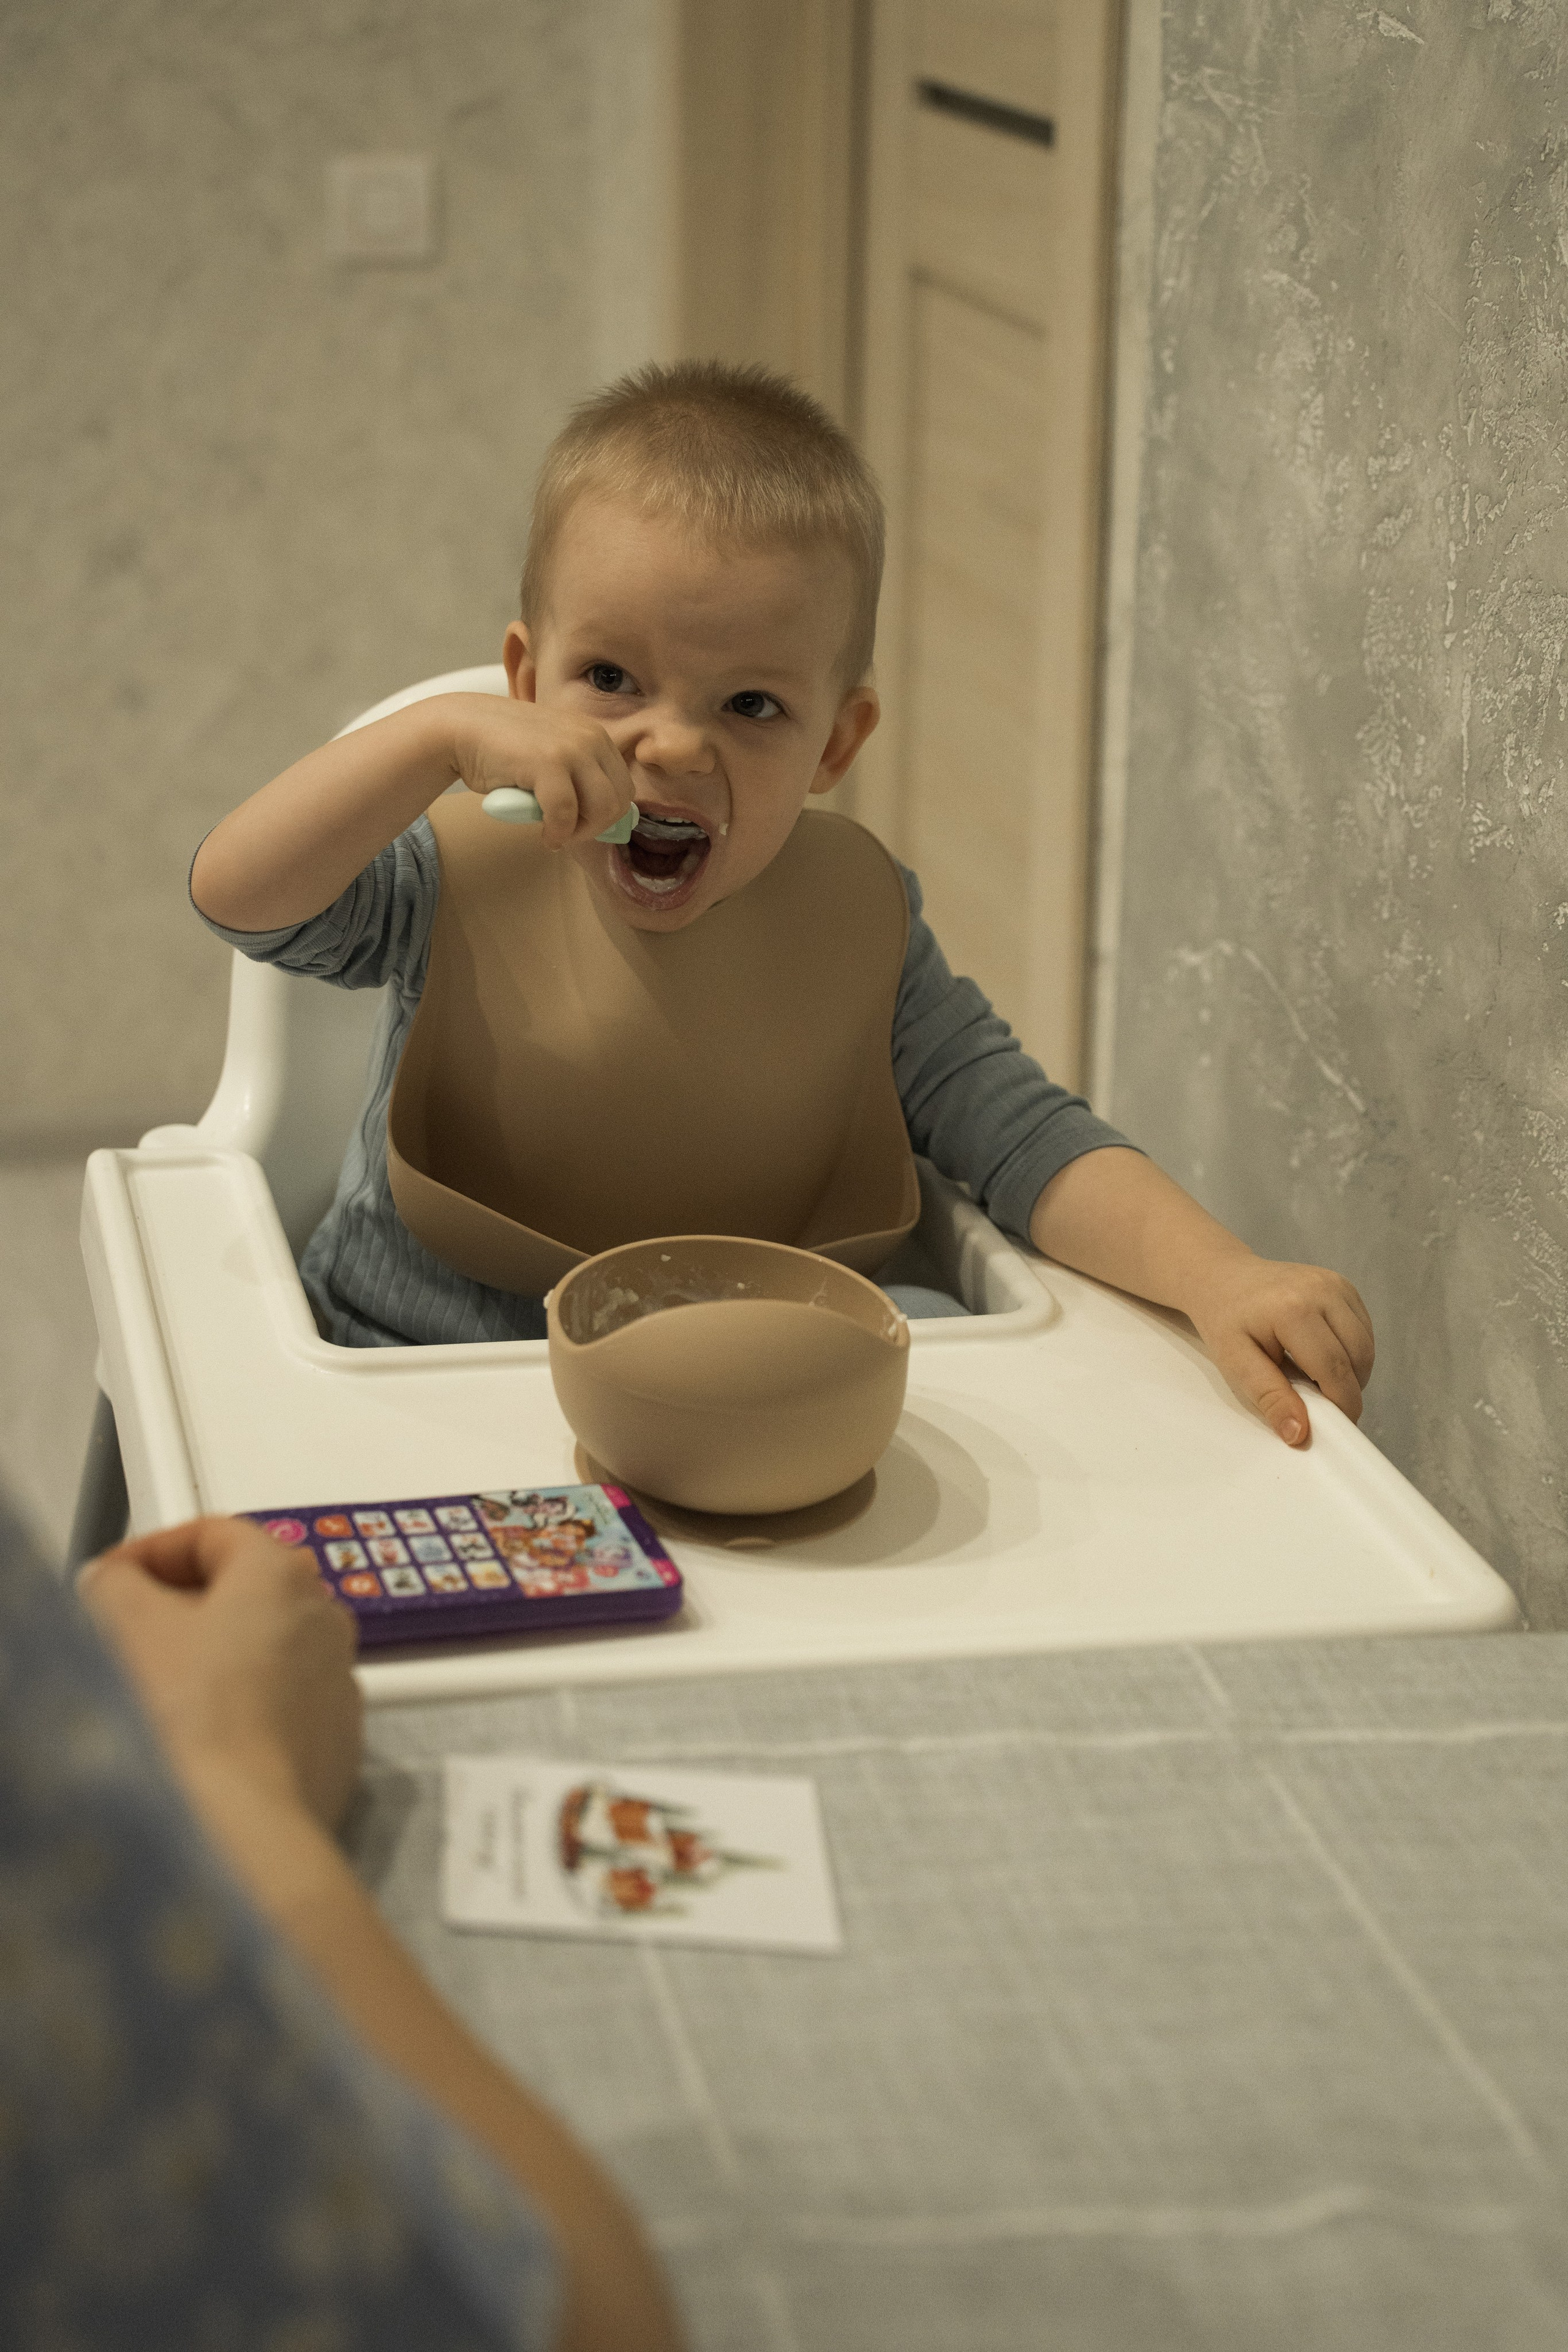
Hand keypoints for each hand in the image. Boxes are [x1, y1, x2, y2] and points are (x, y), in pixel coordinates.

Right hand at [78, 1517, 361, 1829]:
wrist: (243, 1822)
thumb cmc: (189, 1713)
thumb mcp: (129, 1624)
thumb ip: (117, 1584)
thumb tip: (118, 1582)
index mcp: (282, 1572)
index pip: (212, 1533)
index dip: (150, 1552)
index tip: (110, 1582)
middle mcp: (326, 1617)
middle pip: (244, 1590)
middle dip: (182, 1605)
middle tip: (127, 1632)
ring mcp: (340, 1682)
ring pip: (264, 1649)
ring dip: (213, 1658)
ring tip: (159, 1690)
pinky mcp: (339, 1741)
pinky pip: (281, 1705)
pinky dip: (241, 1707)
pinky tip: (200, 1737)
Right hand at [447, 694, 633, 847]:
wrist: (463, 728)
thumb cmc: (506, 750)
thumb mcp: (555, 757)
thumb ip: (581, 778)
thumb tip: (612, 821)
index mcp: (596, 735)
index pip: (624, 789)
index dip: (605, 817)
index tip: (579, 826)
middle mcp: (591, 737)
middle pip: (618, 802)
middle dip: (594, 828)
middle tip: (566, 834)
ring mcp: (571, 748)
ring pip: (601, 810)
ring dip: (579, 833)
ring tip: (556, 834)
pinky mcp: (548, 762)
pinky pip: (566, 815)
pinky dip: (556, 834)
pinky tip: (544, 835)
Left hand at [1184, 1254, 1374, 1445]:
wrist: (1222, 1278)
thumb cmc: (1225, 1321)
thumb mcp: (1236, 1364)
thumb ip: (1270, 1397)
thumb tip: (1299, 1434)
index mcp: (1293, 1310)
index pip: (1334, 1369)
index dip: (1341, 1404)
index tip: (1335, 1426)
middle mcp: (1322, 1290)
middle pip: (1357, 1357)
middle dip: (1348, 1390)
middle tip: (1324, 1407)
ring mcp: (1335, 1284)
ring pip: (1365, 1345)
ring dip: (1353, 1372)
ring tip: (1319, 1381)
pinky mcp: (1342, 1285)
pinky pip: (1363, 1330)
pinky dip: (1352, 1352)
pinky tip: (1324, 1358)